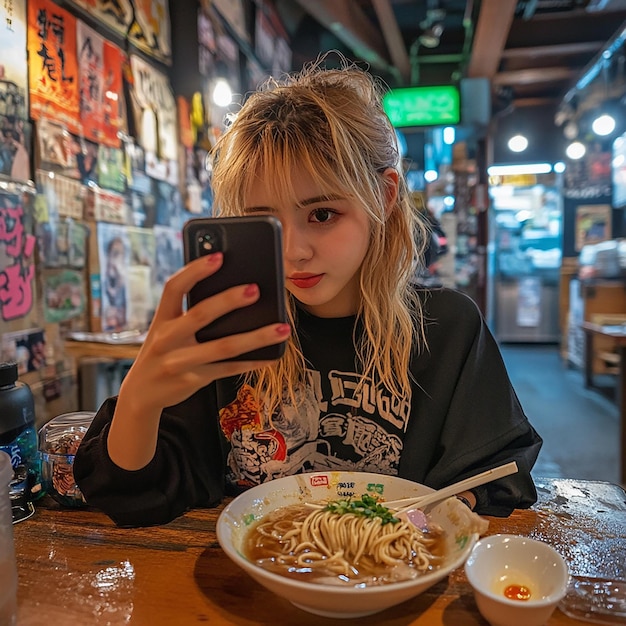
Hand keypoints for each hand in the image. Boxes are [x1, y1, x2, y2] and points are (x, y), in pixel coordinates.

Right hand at [108, 252, 289, 469]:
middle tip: (255, 289)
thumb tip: (234, 289)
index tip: (219, 257)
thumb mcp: (165, 329)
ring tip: (282, 328)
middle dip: (228, 300)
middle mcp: (167, 339)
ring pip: (223, 347)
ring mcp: (180, 362)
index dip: (195, 270)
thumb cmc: (163, 351)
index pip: (174, 288)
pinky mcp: (194, 380)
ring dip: (256, 337)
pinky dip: (253, 362)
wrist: (141, 393)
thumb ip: (187, 311)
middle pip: (200, 315)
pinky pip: (229, 370)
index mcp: (161, 318)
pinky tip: (272, 354)